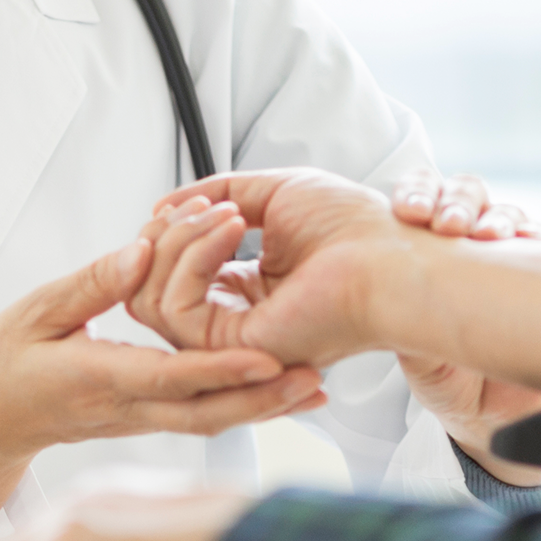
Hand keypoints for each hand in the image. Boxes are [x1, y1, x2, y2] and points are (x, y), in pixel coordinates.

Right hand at [0, 239, 321, 535]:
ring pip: (212, 420)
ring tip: (314, 391)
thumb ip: (94, 283)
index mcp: (100, 378)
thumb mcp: (34, 313)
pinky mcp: (146, 419)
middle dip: (263, 401)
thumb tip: (142, 253)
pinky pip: (201, 416)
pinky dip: (241, 406)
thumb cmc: (1, 368)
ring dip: (263, 409)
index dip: (221, 368)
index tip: (269, 358)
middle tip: (315, 382)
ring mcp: (141, 419)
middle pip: (207, 413)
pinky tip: (273, 393)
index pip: (170, 376)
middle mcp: (129, 407)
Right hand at [151, 169, 540, 482]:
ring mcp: (235, 338)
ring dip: (177, 242)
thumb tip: (164, 206)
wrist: (390, 254)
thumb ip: (217, 195)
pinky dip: (193, 257)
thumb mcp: (272, 194)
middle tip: (191, 206)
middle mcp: (237, 319)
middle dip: (162, 240)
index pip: (176, 275)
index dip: (167, 237)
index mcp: (248, 291)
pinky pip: (177, 309)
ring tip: (218, 212)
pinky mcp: (237, 347)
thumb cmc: (352, 227)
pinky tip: (226, 230)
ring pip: (154, 302)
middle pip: (150, 292)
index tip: (181, 204)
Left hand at [391, 170, 540, 480]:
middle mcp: (469, 240)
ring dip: (496, 217)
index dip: (415, 193)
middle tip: (447, 223)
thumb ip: (398, 315)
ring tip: (486, 234)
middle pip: (464, 194)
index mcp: (423, 244)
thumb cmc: (440, 369)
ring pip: (506, 214)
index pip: (420, 198)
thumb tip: (379, 291)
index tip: (408, 211)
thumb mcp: (411, 345)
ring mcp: (511, 254)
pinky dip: (539, 238)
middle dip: (455, 200)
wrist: (488, 413)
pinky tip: (529, 242)